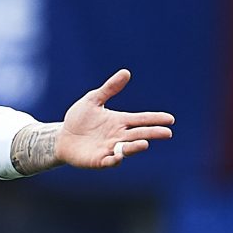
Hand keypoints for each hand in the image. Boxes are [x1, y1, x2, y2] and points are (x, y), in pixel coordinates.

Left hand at [56, 69, 174, 168]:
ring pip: (127, 149)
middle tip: (167, 133)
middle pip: (139, 134)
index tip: (170, 119)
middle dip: (153, 133)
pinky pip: (110, 161)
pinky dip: (115, 159)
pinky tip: (119, 156)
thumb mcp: (93, 100)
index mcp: (120, 121)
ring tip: (145, 143)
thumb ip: (109, 88)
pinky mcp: (99, 160)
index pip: (141, 119)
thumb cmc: (79, 118)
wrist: (62, 137)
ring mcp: (110, 149)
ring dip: (136, 147)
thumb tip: (126, 72)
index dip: (155, 119)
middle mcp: (119, 136)